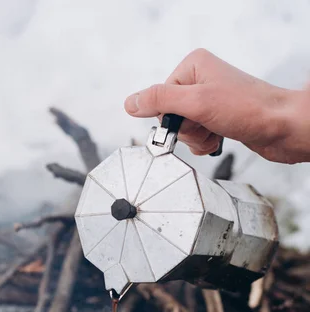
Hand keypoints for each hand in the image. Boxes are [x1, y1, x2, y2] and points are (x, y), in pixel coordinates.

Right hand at [125, 48, 309, 163]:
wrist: (281, 127)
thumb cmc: (248, 109)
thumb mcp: (197, 103)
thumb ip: (160, 101)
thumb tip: (130, 103)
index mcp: (193, 66)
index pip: (160, 98)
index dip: (172, 116)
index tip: (191, 119)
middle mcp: (201, 80)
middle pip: (171, 115)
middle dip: (186, 129)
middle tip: (206, 126)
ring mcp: (209, 100)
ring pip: (183, 128)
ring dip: (196, 139)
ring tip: (215, 133)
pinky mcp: (218, 118)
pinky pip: (196, 136)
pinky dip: (203, 143)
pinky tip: (218, 139)